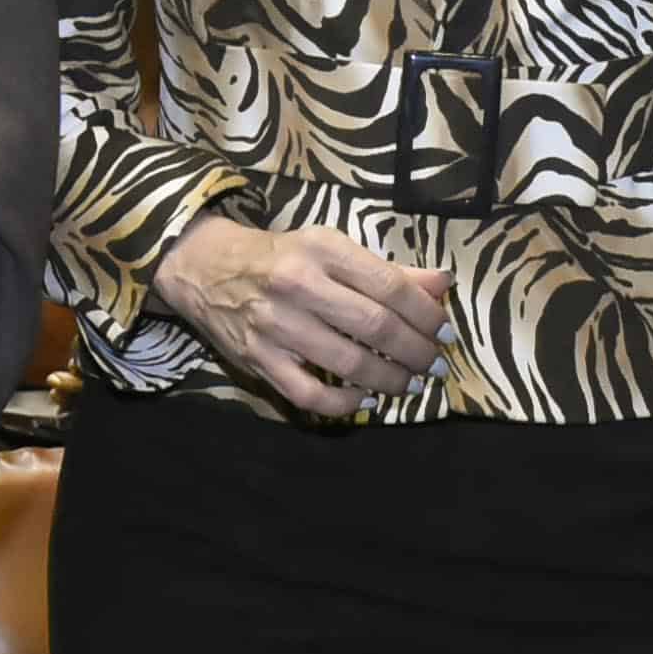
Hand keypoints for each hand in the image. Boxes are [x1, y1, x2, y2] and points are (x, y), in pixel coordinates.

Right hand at [154, 212, 450, 418]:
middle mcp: (299, 285)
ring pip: (349, 364)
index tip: (446, 333)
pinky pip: (309, 395)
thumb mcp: (332, 249)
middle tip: (434, 364)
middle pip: (375, 327)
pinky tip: (364, 400)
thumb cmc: (282, 257)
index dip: (427, 315)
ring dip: (390, 380)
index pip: (389, 286)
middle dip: (416, 352)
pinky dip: (344, 404)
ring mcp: (275, 326)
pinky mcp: (258, 360)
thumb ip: (387, 271)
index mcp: (323, 250)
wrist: (206, 268)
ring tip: (409, 384)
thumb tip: (442, 285)